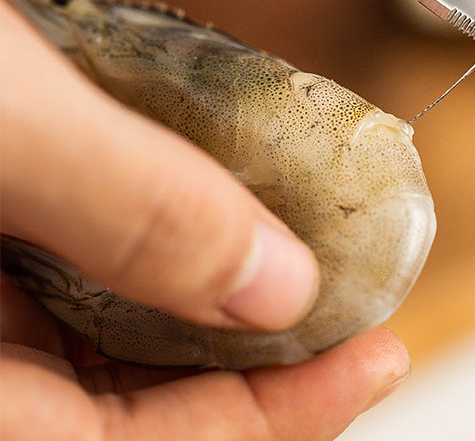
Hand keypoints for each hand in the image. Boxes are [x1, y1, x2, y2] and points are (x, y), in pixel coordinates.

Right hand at [0, 0, 409, 439]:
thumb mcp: (2, 123)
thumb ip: (131, 207)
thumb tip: (279, 284)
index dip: (282, 416)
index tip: (377, 353)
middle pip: (139, 405)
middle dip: (261, 359)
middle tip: (357, 300)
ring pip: (119, 342)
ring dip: (220, 302)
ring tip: (310, 255)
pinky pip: (85, 278)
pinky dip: (163, 250)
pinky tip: (218, 208)